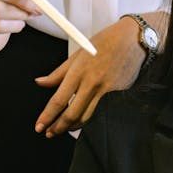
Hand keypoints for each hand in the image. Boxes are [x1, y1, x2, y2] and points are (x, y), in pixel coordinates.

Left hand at [34, 11, 167, 136]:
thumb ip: (58, 72)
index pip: (58, 100)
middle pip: (72, 114)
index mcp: (78, 71)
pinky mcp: (117, 93)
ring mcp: (106, 90)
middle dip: (58, 127)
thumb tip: (40, 83)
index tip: (39, 125)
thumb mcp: (78, 53)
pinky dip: (90, 118)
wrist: (133, 39)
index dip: (47, 116)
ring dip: (73, 126)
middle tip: (49, 133)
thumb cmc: (105, 42)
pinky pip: (101, 110)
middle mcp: (91, 83)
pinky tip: (82, 121)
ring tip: (64, 129)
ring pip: (87, 116)